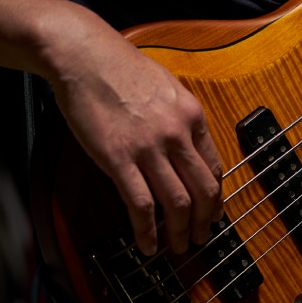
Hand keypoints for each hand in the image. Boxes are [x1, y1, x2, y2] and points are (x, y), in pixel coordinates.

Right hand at [47, 14, 223, 255]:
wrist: (86, 56)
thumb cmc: (122, 67)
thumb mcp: (169, 89)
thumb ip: (181, 119)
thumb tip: (189, 147)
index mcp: (193, 117)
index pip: (214, 167)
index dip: (216, 196)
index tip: (214, 211)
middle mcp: (177, 135)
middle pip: (204, 190)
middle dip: (206, 221)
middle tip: (202, 237)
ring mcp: (149, 148)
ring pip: (177, 202)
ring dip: (181, 231)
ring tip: (178, 247)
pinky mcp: (119, 158)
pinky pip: (140, 204)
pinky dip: (147, 229)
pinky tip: (147, 243)